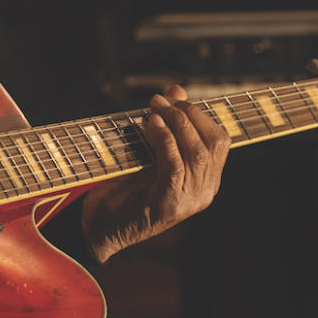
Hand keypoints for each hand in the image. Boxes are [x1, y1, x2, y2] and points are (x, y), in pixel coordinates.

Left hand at [80, 85, 230, 262]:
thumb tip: (176, 89)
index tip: (172, 97)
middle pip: (213, 143)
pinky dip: (164, 141)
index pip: (220, 140)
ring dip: (175, 123)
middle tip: (159, 100)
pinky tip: (150, 126)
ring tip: (153, 109)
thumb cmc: (122, 187)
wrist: (98, 228)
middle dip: (187, 114)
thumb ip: (167, 124)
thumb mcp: (148, 151)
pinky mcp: (169, 205)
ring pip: (196, 153)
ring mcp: (189, 202)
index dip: (198, 114)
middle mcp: (204, 193)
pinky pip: (176, 166)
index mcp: (206, 181)